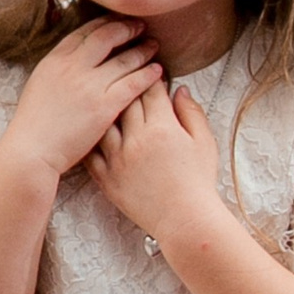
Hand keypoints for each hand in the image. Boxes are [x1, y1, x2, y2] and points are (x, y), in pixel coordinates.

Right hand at [3, 16, 162, 180]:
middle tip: (141, 26)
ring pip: (125, 59)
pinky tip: (157, 72)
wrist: (31, 150)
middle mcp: (73, 67)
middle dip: (127, 28)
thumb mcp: (39, 84)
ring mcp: (90, 86)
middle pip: (107, 36)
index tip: (118, 21)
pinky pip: (133, 84)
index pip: (85, 31)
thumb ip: (59, 69)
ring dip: (143, 50)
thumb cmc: (33, 124)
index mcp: (55, 59)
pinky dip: (148, 75)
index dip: (106, 22)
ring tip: (153, 46)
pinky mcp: (105, 107)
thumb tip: (76, 60)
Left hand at [87, 79, 223, 244]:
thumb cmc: (199, 182)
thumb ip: (191, 112)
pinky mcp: (106, 178)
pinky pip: (91, 153)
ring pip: (103, 123)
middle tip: (124, 82)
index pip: (150, 90)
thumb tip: (179, 90)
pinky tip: (89, 132)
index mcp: (163, 127)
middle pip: (124, 101)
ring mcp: (118, 159)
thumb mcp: (204, 142)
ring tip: (104, 104)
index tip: (149, 73)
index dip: (150, 78)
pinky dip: (89, 140)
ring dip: (104, 112)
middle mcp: (136, 140)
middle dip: (126, 88)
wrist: (185, 220)